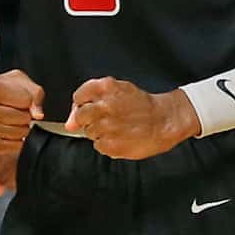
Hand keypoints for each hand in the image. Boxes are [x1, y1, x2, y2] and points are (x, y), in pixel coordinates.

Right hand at [0, 69, 43, 153]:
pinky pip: (17, 145)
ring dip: (18, 127)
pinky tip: (1, 130)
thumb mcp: (11, 80)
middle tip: (6, 109)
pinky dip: (14, 139)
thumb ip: (33, 92)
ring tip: (2, 119)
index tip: (12, 98)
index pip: (27, 100)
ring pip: (22, 132)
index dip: (25, 99)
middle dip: (22, 114)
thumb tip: (39, 114)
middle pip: (25, 117)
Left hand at [66, 78, 197, 158]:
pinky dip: (107, 144)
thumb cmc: (142, 105)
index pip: (79, 96)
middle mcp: (105, 106)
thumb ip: (92, 99)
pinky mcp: (111, 144)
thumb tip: (69, 124)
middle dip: (89, 119)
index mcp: (107, 88)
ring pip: (89, 132)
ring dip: (100, 132)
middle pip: (80, 116)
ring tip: (118, 128)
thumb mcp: (120, 90)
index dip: (83, 104)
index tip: (92, 106)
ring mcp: (107, 126)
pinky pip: (98, 146)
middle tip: (106, 119)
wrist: (165, 120)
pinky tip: (120, 137)